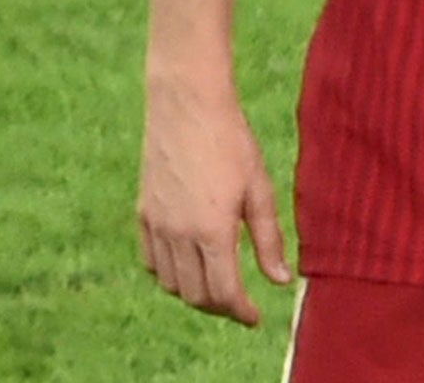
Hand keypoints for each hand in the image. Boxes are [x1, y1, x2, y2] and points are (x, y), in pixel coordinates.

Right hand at [137, 81, 292, 325]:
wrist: (187, 106)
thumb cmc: (232, 142)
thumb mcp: (260, 188)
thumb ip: (268, 238)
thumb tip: (280, 280)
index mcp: (212, 231)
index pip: (224, 292)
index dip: (241, 312)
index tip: (255, 317)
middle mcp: (179, 235)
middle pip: (196, 295)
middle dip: (220, 306)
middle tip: (240, 303)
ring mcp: (156, 225)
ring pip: (171, 283)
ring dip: (195, 292)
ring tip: (218, 284)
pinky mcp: (142, 213)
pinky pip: (151, 261)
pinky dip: (169, 274)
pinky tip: (188, 264)